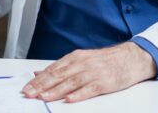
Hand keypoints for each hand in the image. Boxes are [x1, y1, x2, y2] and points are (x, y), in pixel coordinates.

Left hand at [22, 42, 156, 102]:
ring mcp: (93, 72)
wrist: (131, 58)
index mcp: (75, 57)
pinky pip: (89, 89)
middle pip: (59, 75)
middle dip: (42, 85)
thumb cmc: (105, 60)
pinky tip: (70, 99)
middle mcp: (82, 63)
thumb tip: (39, 73)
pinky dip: (79, 94)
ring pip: (71, 82)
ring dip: (56, 90)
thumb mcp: (82, 59)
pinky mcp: (104, 82)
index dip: (38, 79)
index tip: (27, 87)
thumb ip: (61, 67)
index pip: (52, 69)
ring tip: (44, 97)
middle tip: (29, 93)